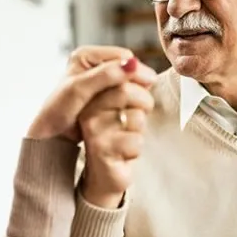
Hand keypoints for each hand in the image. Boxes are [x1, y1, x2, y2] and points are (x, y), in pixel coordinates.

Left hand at [26, 46, 155, 141]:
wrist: (50, 133)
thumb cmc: (58, 111)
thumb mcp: (80, 90)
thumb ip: (105, 75)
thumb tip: (132, 65)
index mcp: (85, 55)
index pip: (123, 56)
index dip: (136, 70)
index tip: (148, 85)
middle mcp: (92, 63)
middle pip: (127, 68)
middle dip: (137, 82)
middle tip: (147, 97)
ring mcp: (98, 79)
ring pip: (127, 82)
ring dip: (135, 92)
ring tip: (141, 104)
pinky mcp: (102, 94)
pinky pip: (123, 93)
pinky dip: (128, 100)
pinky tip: (130, 109)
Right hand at [77, 57, 156, 208]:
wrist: (104, 174)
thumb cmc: (117, 135)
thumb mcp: (120, 105)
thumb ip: (127, 83)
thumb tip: (135, 63)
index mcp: (90, 94)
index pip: (118, 72)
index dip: (140, 75)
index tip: (149, 82)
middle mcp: (87, 110)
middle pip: (125, 91)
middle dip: (145, 101)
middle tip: (144, 110)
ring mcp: (93, 130)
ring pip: (136, 118)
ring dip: (141, 129)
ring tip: (128, 136)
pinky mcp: (102, 150)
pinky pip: (136, 141)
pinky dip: (137, 148)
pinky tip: (125, 153)